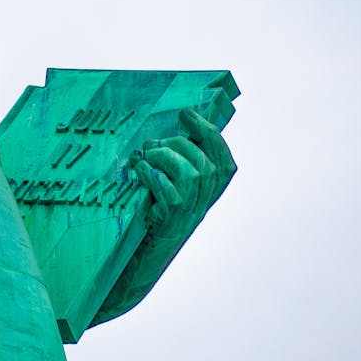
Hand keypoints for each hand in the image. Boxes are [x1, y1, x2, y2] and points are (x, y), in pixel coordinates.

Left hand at [131, 108, 235, 246]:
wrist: (149, 246)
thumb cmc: (160, 207)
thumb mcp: (176, 182)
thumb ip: (180, 159)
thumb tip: (167, 131)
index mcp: (213, 187)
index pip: (222, 156)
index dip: (205, 131)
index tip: (186, 113)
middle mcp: (207, 199)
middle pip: (204, 162)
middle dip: (177, 144)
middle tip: (152, 143)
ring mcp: (191, 209)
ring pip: (188, 173)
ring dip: (162, 158)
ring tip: (144, 156)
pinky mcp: (173, 216)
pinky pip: (166, 188)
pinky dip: (150, 174)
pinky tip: (139, 169)